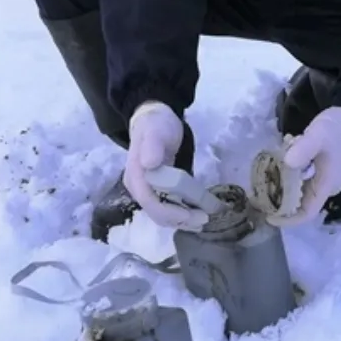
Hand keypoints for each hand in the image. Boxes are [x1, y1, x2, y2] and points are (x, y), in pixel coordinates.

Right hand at [123, 102, 206, 229]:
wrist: (154, 119)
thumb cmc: (157, 124)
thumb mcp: (156, 131)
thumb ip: (152, 145)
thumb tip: (149, 163)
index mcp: (135, 176)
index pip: (150, 203)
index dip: (170, 213)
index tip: (192, 215)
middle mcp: (138, 187)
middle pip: (156, 213)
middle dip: (180, 220)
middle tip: (205, 219)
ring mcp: (146, 190)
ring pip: (162, 214)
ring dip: (182, 220)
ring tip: (204, 219)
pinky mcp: (156, 191)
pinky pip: (167, 208)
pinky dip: (181, 213)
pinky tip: (196, 213)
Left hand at [270, 106, 340, 225]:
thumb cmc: (339, 128)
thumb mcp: (320, 134)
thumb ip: (304, 148)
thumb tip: (287, 163)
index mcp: (326, 185)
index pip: (307, 213)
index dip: (288, 219)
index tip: (268, 216)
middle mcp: (325, 186)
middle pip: (299, 201)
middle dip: (280, 196)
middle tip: (261, 184)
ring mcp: (324, 177)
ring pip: (299, 187)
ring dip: (284, 178)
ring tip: (271, 163)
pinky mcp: (322, 167)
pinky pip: (302, 175)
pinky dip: (291, 168)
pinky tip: (285, 151)